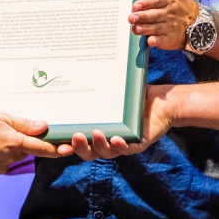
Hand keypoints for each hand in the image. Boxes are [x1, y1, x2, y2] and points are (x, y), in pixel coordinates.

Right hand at [0, 111, 55, 177]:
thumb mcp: (0, 117)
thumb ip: (23, 124)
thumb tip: (43, 126)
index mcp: (13, 142)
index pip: (42, 148)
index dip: (56, 149)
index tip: (68, 149)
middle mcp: (9, 159)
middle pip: (25, 151)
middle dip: (22, 143)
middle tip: (5, 132)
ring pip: (12, 158)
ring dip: (8, 150)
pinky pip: (0, 165)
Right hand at [57, 84, 176, 160]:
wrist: (162, 101)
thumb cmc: (135, 96)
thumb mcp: (114, 90)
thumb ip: (99, 84)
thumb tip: (75, 66)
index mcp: (98, 130)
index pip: (79, 140)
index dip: (67, 142)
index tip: (56, 137)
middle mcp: (107, 140)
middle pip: (89, 151)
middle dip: (80, 147)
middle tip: (74, 136)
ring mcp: (122, 144)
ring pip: (106, 152)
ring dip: (99, 145)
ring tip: (94, 134)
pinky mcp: (138, 144)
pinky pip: (127, 149)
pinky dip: (120, 146)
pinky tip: (115, 140)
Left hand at [129, 0, 197, 50]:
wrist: (196, 21)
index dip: (147, 3)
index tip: (136, 5)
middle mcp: (169, 12)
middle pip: (153, 15)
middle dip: (142, 17)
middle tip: (131, 18)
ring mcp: (169, 26)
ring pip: (154, 28)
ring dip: (143, 29)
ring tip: (134, 28)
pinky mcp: (168, 39)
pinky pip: (160, 41)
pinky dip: (155, 42)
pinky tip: (149, 42)